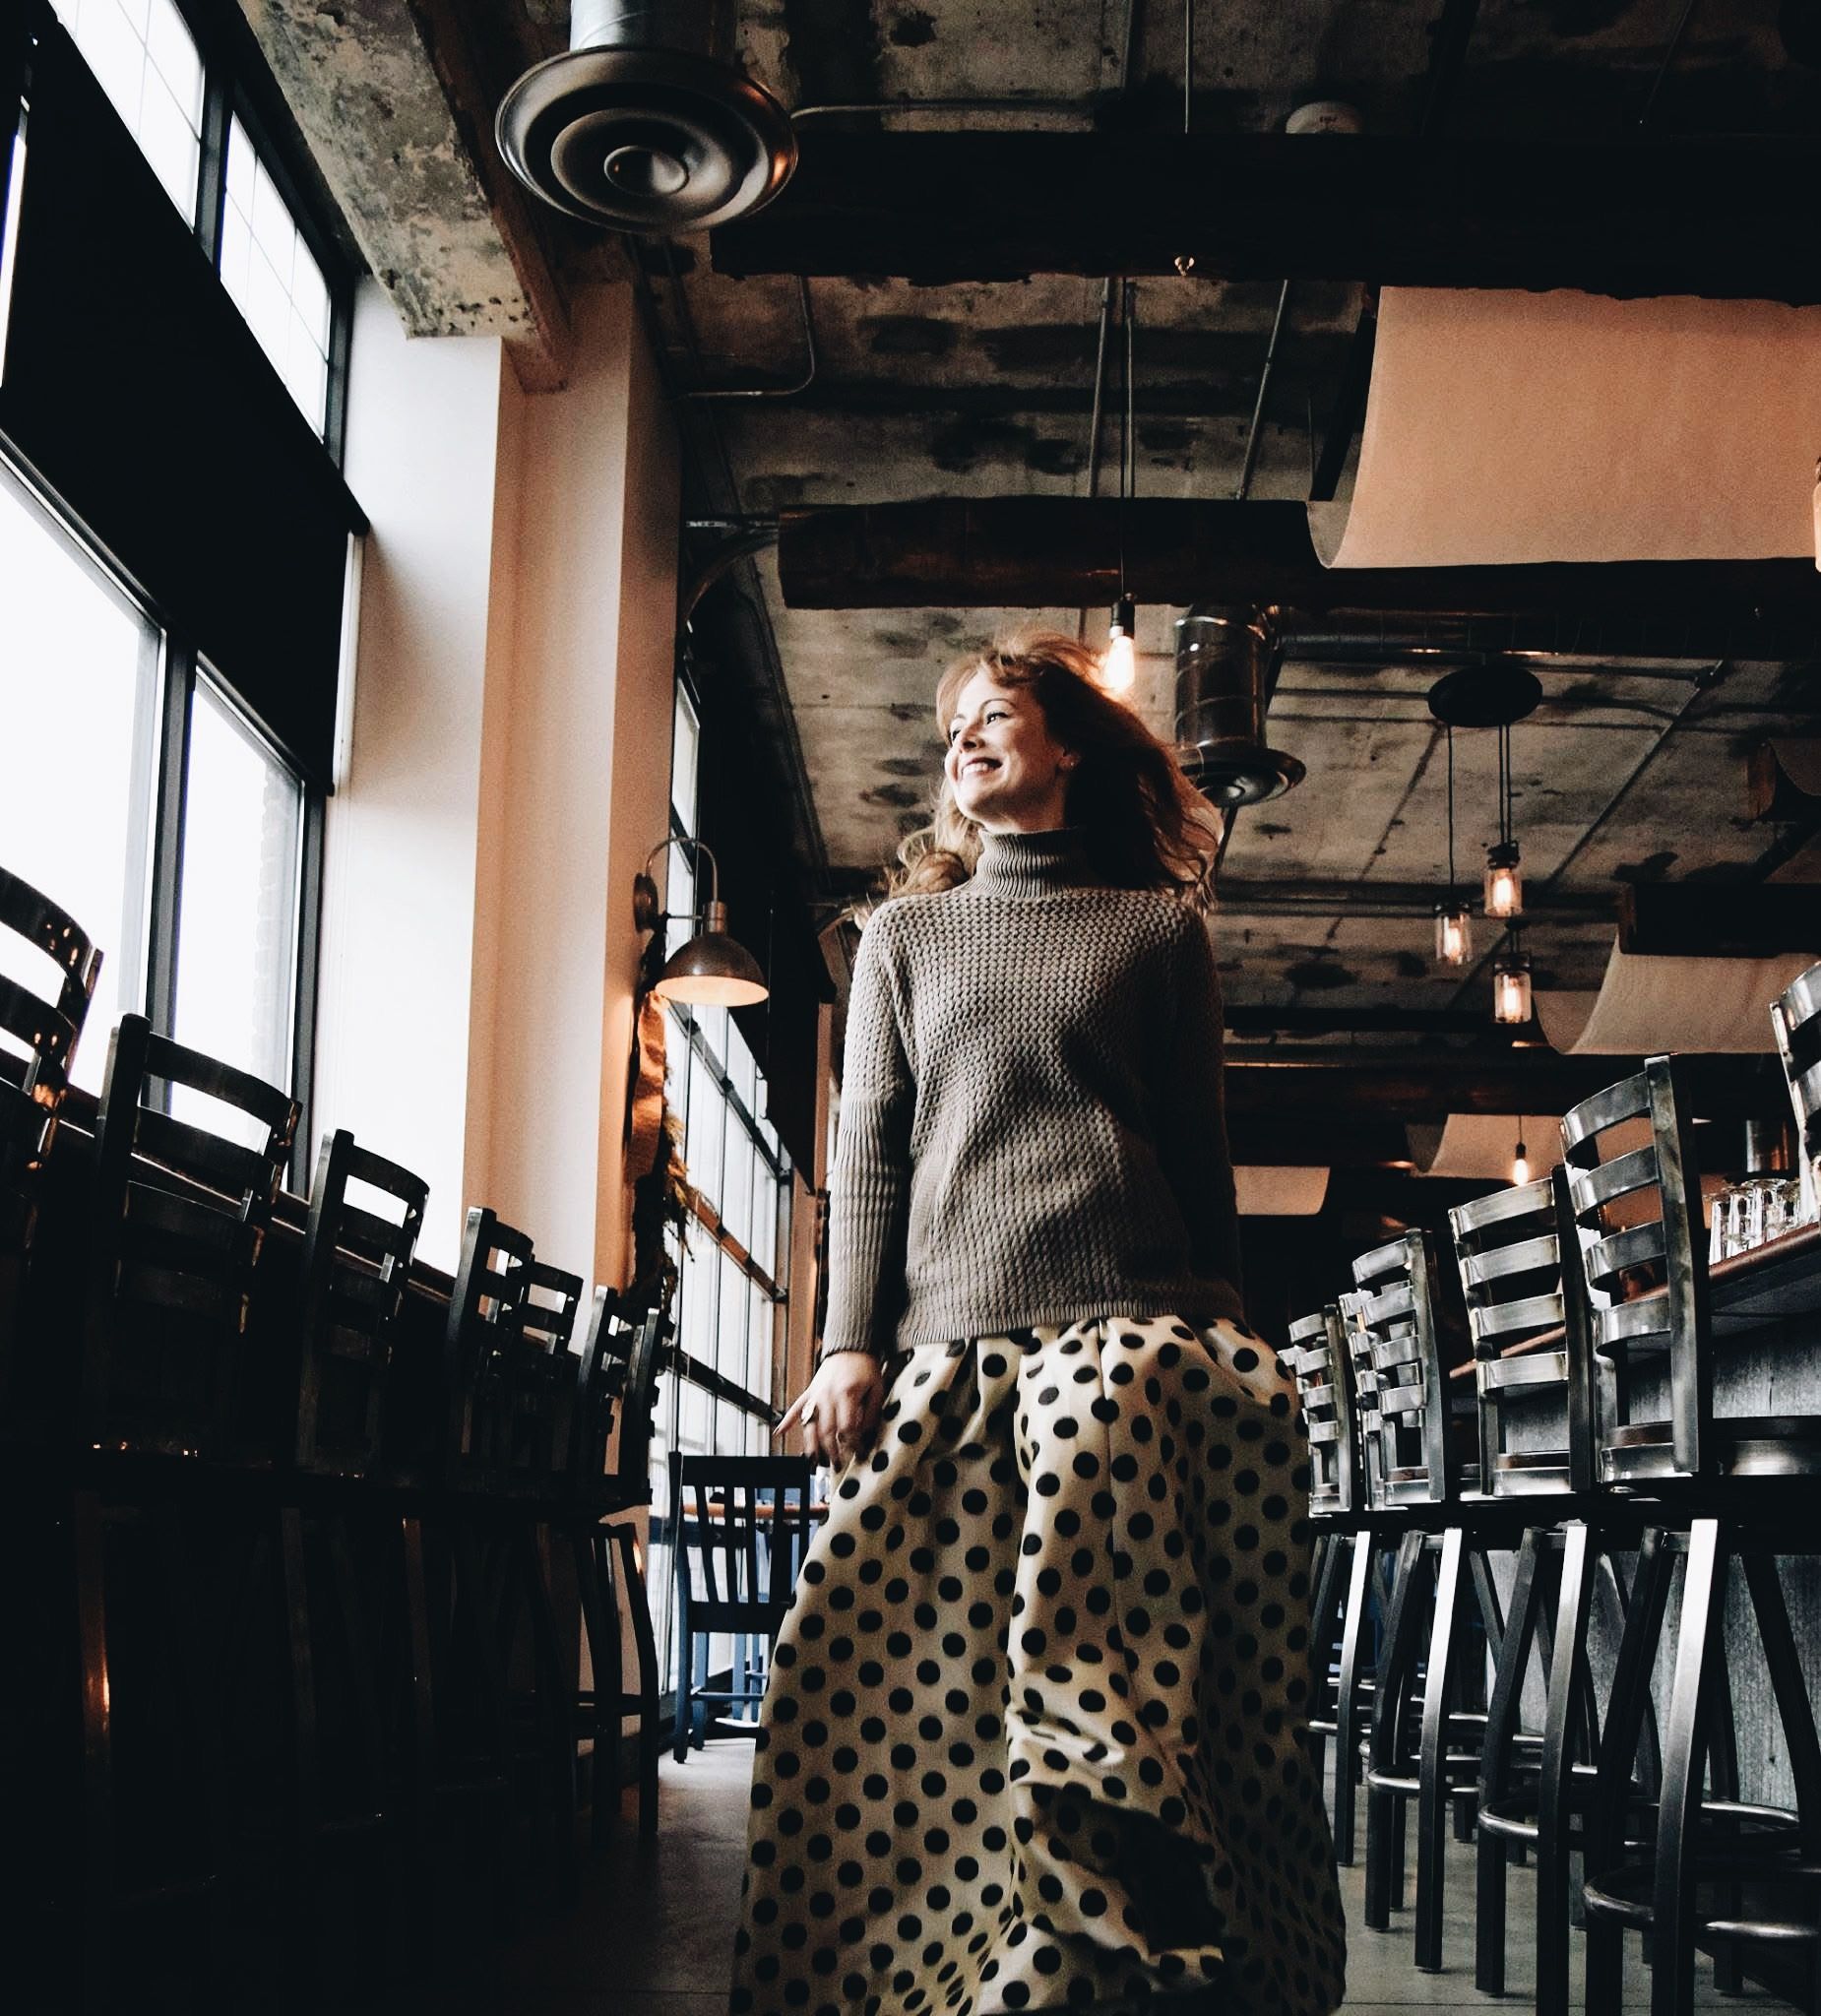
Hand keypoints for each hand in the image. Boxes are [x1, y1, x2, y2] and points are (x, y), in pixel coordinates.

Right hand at [774, 1351, 884, 1468]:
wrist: (850, 1345)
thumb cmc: (866, 1367)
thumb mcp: (877, 1388)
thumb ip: (872, 1413)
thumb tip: (866, 1435)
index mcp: (847, 1394)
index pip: (847, 1427)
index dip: (853, 1444)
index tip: (859, 1454)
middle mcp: (827, 1396)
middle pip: (826, 1430)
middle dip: (831, 1451)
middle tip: (837, 1466)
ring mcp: (815, 1394)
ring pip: (809, 1424)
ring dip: (810, 1445)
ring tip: (813, 1462)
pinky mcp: (809, 1392)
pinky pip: (796, 1408)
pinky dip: (787, 1420)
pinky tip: (779, 1433)